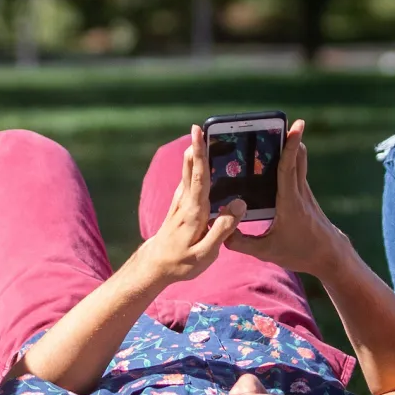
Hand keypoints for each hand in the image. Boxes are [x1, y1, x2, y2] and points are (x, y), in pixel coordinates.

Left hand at [123, 126, 240, 286]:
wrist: (155, 267)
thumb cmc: (181, 263)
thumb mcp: (206, 253)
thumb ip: (223, 229)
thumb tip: (239, 204)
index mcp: (194, 211)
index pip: (199, 176)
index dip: (201, 153)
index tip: (198, 132)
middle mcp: (185, 202)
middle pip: (191, 168)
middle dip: (197, 147)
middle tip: (201, 127)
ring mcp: (180, 203)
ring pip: (188, 173)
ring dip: (195, 155)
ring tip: (203, 139)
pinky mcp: (179, 207)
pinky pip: (188, 182)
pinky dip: (194, 169)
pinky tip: (199, 164)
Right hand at [226, 119, 351, 278]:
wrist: (330, 257)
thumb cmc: (300, 253)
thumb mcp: (267, 251)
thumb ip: (242, 242)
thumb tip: (220, 232)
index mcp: (290, 202)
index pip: (289, 168)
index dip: (290, 145)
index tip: (296, 125)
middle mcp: (299, 192)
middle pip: (297, 157)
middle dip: (289, 138)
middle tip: (279, 121)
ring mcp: (304, 193)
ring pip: (299, 162)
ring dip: (290, 147)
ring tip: (274, 134)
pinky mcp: (305, 196)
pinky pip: (297, 172)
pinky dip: (289, 161)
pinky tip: (275, 161)